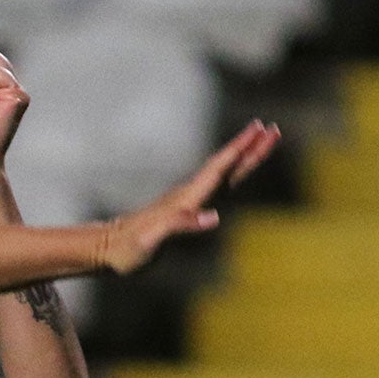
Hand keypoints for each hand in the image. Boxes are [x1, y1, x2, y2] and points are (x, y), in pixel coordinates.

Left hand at [101, 120, 281, 274]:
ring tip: (263, 140)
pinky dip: (231, 175)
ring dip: (244, 157)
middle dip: (249, 148)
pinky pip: (216, 187)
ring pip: (223, 173)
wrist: (106, 249)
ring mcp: (187, 200)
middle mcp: (187, 195)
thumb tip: (215, 217)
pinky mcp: (185, 209)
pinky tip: (236, 170)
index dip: (239, 153)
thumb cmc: (127, 249)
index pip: (217, 170)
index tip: (259, 133)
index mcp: (184, 200)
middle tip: (271, 128)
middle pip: (225, 166)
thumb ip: (179, 226)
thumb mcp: (150, 241)